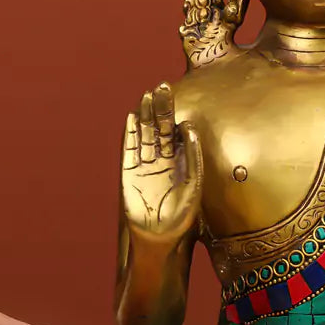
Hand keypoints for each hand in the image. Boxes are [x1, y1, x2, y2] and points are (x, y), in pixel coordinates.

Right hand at [121, 83, 202, 241]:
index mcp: (181, 161)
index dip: (175, 112)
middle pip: (161, 128)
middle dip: (160, 108)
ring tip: (146, 96)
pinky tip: (131, 118)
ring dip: (145, 116)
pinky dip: (130, 134)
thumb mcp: (194, 183)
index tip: (176, 94)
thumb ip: (193, 156)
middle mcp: (163, 160)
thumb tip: (190, 127)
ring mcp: (145, 165)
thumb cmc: (182, 215)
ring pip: (145, 135)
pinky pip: (130, 149)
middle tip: (162, 86)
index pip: (177, 131)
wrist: (161, 237)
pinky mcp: (130, 173)